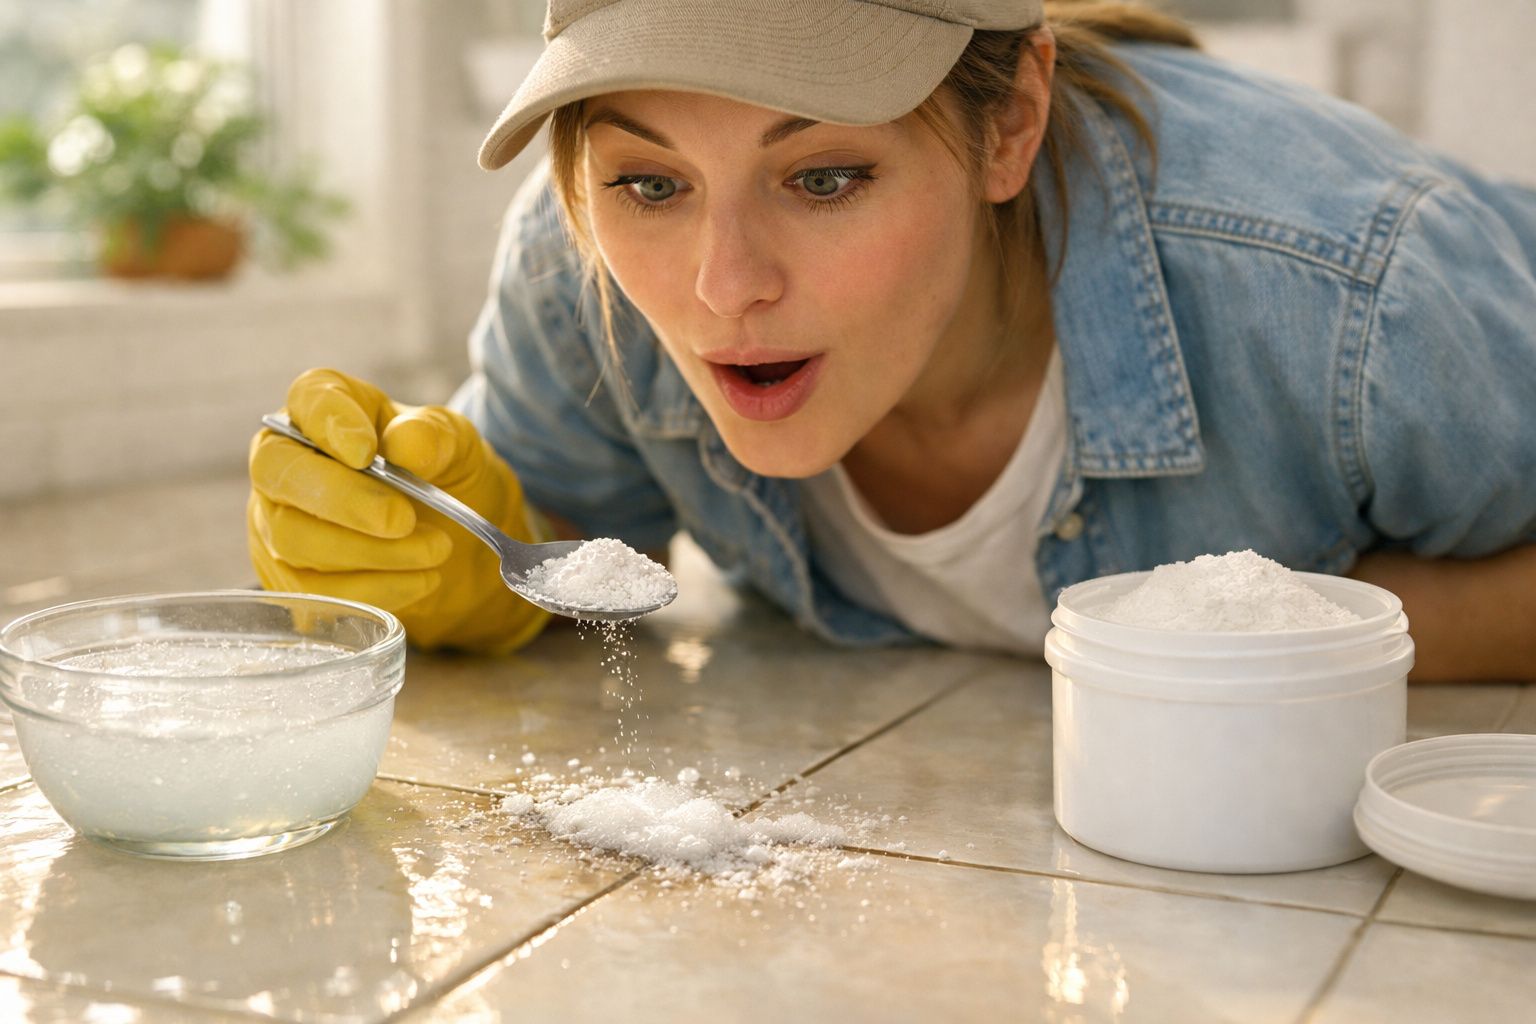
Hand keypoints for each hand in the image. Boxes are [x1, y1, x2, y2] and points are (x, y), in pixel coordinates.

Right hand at [247, 368, 549, 651]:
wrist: (456, 541)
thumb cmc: (443, 475)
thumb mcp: (455, 444)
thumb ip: (434, 436)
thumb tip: (405, 446)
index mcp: (323, 408)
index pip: (308, 400)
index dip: (330, 424)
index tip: (366, 452)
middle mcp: (283, 462)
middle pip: (281, 475)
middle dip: (344, 501)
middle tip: (402, 520)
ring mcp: (275, 523)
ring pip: (295, 540)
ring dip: (372, 552)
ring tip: (436, 549)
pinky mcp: (288, 580)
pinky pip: (314, 591)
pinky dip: (375, 588)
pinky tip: (421, 580)